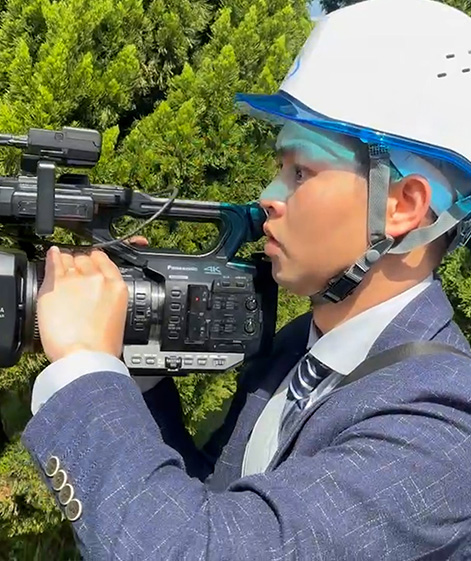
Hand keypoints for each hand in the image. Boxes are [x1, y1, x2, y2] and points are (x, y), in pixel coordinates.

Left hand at [37, 246, 128, 362]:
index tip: (91, 266)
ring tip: (62, 271)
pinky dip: (52, 257)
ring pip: (69, 259)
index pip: (104, 261)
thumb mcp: (117, 318)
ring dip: (66, 263)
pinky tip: (52, 256)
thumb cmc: (102, 346)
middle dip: (80, 265)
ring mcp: (75, 279)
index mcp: (117, 286)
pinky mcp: (55, 284)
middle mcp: (97, 278)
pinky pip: (52, 262)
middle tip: (75, 276)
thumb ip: (109, 299)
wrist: (86, 357)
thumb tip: (100, 295)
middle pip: (85, 259)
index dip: (95, 262)